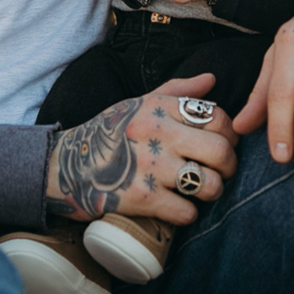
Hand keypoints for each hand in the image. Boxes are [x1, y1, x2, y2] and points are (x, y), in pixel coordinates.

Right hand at [44, 74, 238, 225]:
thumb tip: (211, 79)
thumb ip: (177, 90)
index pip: (218, 118)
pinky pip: (186, 212)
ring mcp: (149, 167)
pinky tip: (178, 208)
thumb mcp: (137, 103)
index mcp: (159, 108)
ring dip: (212, 193)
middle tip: (221, 173)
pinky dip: (187, 214)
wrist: (62, 166)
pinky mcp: (140, 198)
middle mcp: (156, 133)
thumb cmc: (106, 134)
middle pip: (221, 151)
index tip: (224, 146)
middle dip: (229, 167)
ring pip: (209, 184)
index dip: (230, 135)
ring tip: (201, 192)